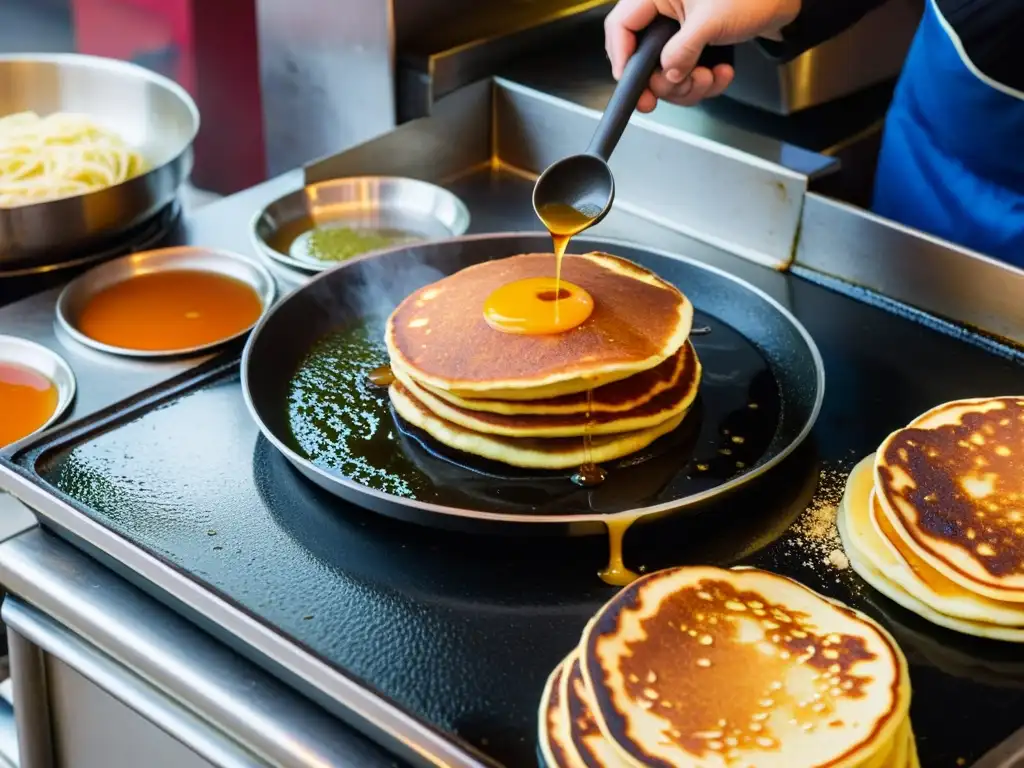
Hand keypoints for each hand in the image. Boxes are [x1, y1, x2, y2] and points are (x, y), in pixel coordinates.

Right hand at [605, 0, 801, 109]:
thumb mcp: (711, 21)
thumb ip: (682, 50)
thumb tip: (666, 75)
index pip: (621, 27)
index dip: (621, 57)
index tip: (633, 85)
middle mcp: (664, 11)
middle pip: (642, 57)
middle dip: (665, 81)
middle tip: (683, 85)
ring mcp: (679, 30)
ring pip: (665, 71)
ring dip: (687, 86)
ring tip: (710, 78)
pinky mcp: (694, 44)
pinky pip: (686, 72)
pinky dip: (703, 82)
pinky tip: (721, 73)